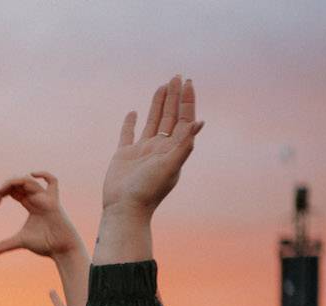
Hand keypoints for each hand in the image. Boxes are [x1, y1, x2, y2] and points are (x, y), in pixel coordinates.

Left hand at [0, 172, 81, 259]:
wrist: (62, 249)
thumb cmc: (44, 244)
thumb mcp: (18, 242)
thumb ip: (2, 246)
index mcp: (29, 204)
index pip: (13, 191)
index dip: (0, 193)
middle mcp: (38, 198)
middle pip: (19, 183)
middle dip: (4, 187)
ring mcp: (46, 198)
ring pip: (29, 180)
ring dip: (13, 182)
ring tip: (1, 190)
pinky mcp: (54, 201)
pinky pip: (52, 181)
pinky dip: (43, 174)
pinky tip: (31, 175)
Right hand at [101, 75, 203, 216]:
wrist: (124, 209)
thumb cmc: (148, 191)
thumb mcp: (170, 167)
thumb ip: (185, 145)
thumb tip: (201, 122)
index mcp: (173, 149)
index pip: (183, 119)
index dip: (187, 101)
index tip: (187, 83)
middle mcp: (160, 148)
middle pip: (170, 116)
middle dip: (174, 96)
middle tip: (177, 76)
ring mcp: (142, 151)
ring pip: (153, 121)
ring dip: (158, 104)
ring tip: (162, 86)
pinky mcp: (124, 156)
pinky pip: (128, 135)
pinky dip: (131, 123)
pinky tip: (133, 113)